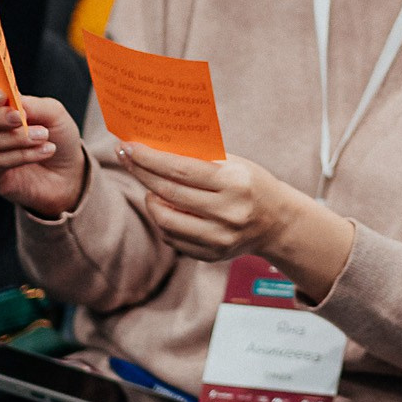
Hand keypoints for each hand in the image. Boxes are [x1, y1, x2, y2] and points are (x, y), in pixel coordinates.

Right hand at [0, 76, 87, 217]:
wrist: (69, 170)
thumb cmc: (55, 134)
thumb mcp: (52, 113)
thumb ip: (32, 104)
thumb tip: (13, 100)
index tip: (1, 97)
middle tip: (21, 117)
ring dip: (15, 138)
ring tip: (43, 136)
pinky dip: (23, 154)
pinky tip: (45, 150)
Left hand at [118, 144, 356, 295]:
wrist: (277, 222)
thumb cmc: (250, 183)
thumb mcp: (233, 163)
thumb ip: (199, 158)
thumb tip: (155, 146)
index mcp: (234, 183)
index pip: (180, 170)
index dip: (149, 158)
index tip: (128, 146)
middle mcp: (228, 213)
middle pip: (168, 192)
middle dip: (141, 172)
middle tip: (124, 157)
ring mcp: (219, 238)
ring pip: (165, 220)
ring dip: (150, 199)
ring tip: (150, 187)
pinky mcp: (211, 254)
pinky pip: (172, 238)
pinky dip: (163, 220)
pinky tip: (165, 207)